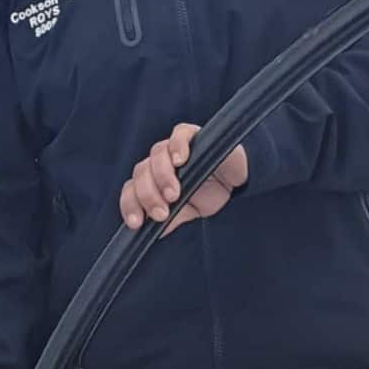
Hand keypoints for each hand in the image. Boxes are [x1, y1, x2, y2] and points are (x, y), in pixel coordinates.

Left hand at [120, 122, 247, 237]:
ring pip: (157, 154)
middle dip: (148, 195)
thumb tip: (153, 233)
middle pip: (141, 172)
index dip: (130, 204)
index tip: (136, 223)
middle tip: (162, 213)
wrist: (239, 181)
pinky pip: (179, 135)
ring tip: (174, 195)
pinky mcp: (192, 135)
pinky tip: (181, 160)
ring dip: (162, 176)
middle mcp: (159, 162)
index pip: (132, 189)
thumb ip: (172, 218)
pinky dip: (177, 146)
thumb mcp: (190, 211)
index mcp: (153, 180)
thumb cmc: (211, 193)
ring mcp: (174, 147)